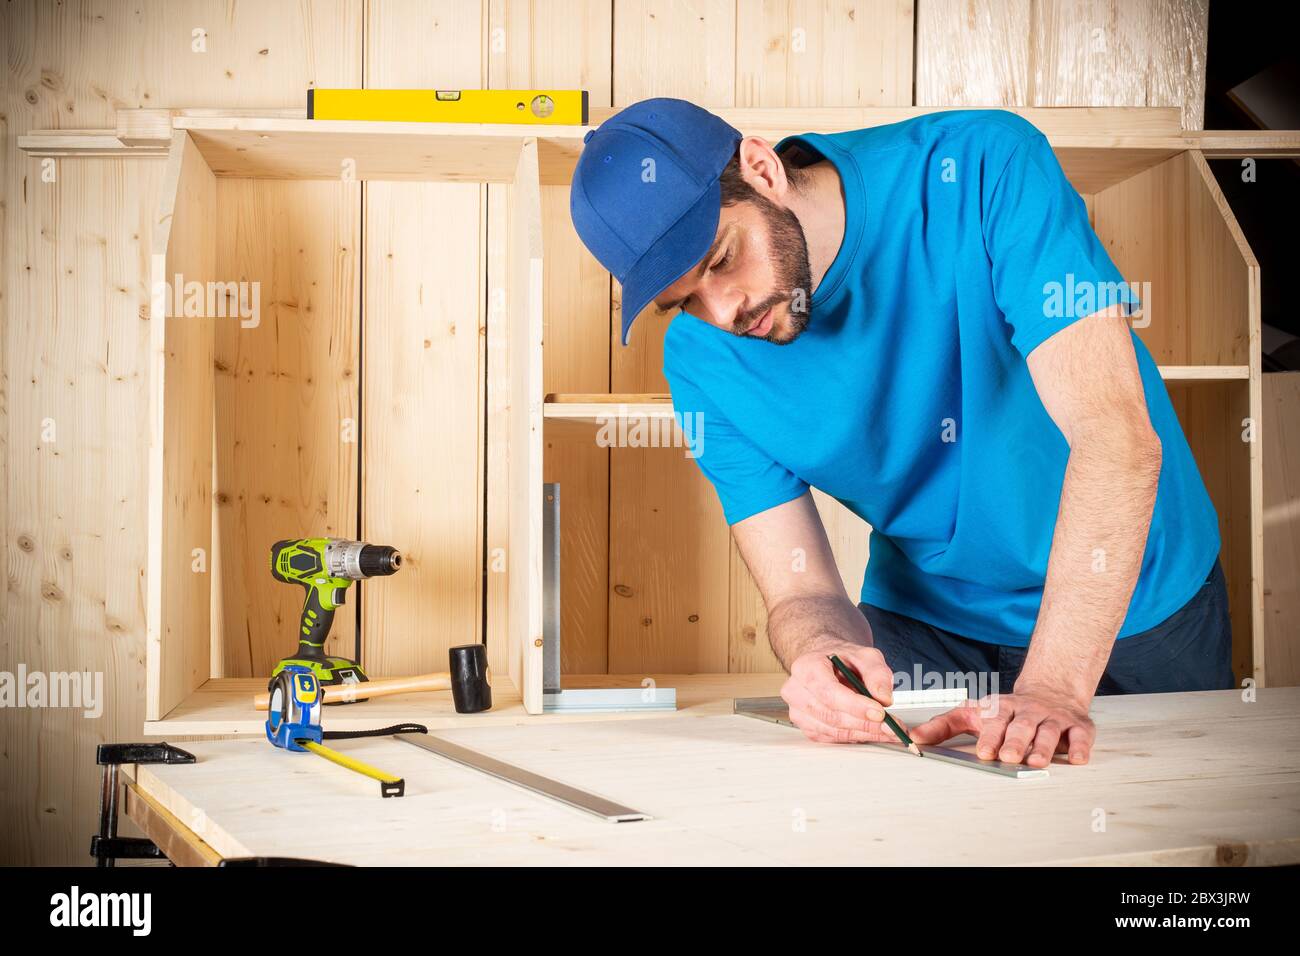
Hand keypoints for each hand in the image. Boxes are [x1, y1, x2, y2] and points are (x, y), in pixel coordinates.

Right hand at [780, 642, 899, 743]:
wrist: (828, 665)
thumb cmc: (842, 660)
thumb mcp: (865, 656)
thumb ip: (877, 673)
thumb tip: (883, 697)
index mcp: (806, 667)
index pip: (829, 692)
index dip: (855, 706)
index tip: (880, 713)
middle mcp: (796, 690)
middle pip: (831, 715)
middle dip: (866, 723)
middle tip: (893, 726)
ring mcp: (799, 712)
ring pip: (834, 731)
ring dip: (865, 733)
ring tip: (889, 731)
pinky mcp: (807, 727)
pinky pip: (833, 738)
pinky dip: (857, 737)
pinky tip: (873, 732)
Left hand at [907, 683, 1094, 767]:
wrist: (1049, 692)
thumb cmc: (1006, 711)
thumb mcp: (973, 713)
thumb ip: (942, 726)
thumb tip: (913, 738)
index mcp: (1000, 708)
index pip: (994, 720)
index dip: (989, 735)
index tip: (983, 751)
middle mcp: (1027, 712)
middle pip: (1020, 726)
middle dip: (1014, 741)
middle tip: (1008, 756)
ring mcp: (1052, 719)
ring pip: (1048, 732)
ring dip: (1043, 747)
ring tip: (1037, 761)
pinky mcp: (1077, 726)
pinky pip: (1080, 736)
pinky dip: (1079, 747)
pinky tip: (1076, 759)